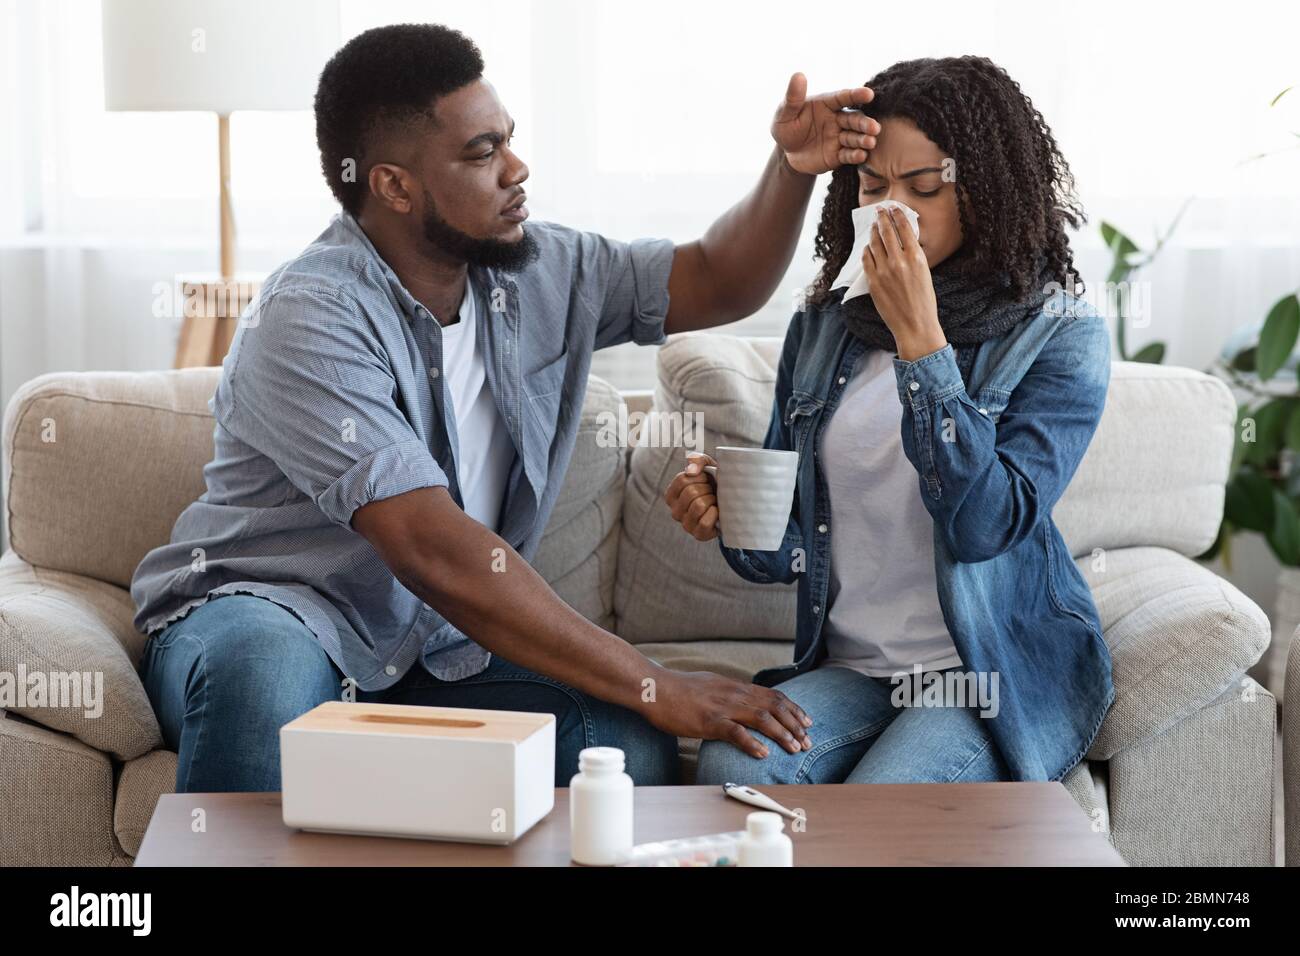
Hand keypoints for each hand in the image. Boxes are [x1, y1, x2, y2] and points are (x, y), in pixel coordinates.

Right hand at [645, 668, 813, 756]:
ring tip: (794, 748)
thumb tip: (744, 700)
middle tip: (808, 741)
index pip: (773, 696)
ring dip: (781, 734)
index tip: (807, 722)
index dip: (793, 709)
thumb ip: (730, 693)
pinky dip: (752, 743)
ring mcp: (722, 707)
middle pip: (773, 707)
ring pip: (761, 719)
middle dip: (794, 725)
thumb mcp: (711, 684)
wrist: (655, 688)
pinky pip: (735, 732)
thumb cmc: (679, 690)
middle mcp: (734, 694)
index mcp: (735, 687)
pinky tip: (763, 753)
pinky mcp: (709, 721)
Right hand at [664, 452, 720, 540]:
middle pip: (691, 492)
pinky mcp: (698, 535)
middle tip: (713, 492)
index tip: (706, 479)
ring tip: (715, 501)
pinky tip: (717, 511)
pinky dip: (715, 514)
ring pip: (698, 506)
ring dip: (712, 500)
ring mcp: (686, 524)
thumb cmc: (716, 484)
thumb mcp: (707, 467)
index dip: (699, 477)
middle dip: (707, 489)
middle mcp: (675, 511)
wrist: (732, 502)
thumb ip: (697, 460)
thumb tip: (691, 469)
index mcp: (672, 495)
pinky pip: (705, 521)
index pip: (682, 480)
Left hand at [771, 73, 879, 175]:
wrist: (786, 154)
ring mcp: (839, 137)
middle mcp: (837, 119)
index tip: (869, 94)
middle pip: (854, 119)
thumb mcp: (784, 113)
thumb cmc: (786, 127)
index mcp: (827, 104)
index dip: (856, 95)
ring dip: (863, 139)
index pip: (843, 97)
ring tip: (870, 141)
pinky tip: (861, 155)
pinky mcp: (838, 155)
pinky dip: (855, 155)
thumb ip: (793, 97)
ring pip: (854, 137)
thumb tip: (798, 75)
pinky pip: (848, 155)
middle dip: (865, 123)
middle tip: (874, 127)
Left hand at [863, 206, 946, 359]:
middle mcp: (899, 262)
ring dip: (874, 233)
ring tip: (874, 226)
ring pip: (875, 244)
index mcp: (916, 258)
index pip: (904, 228)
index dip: (897, 215)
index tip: (893, 208)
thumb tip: (904, 241)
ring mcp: (884, 271)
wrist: (915, 324)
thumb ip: (914, 256)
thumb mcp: (925, 272)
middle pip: (887, 232)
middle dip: (882, 218)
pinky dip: (867, 251)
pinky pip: (867, 260)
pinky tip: (868, 247)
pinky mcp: (873, 282)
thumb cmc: (924, 301)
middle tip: (879, 210)